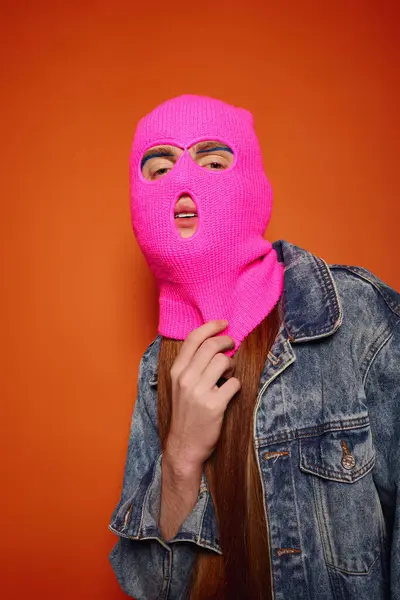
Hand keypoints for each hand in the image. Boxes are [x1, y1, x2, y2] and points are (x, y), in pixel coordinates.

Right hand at [165, 320, 240, 470]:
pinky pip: (234, 383)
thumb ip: (191, 366)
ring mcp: (199, 392)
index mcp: (176, 371)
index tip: (223, 323)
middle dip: (227, 341)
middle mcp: (186, 379)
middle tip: (232, 345)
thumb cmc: (186, 413)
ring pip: (224, 361)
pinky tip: (230, 391)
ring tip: (229, 373)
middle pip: (211, 346)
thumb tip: (213, 343)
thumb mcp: (179, 386)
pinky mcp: (214, 405)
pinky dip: (236, 385)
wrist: (184, 445)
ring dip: (232, 365)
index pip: (193, 339)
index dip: (210, 326)